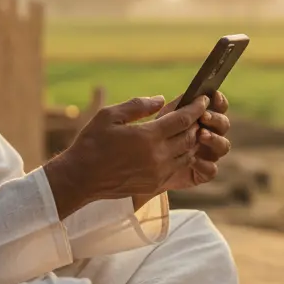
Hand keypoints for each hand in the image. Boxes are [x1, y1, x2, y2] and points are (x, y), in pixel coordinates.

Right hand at [43, 95, 208, 218]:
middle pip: (190, 137)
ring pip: (187, 154)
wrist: (81, 178)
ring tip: (190, 129)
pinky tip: (177, 148)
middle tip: (198, 113)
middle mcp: (157, 156)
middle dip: (196, 124)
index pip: (182, 120)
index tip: (203, 99)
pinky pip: (177, 168)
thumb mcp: (109, 115)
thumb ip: (137, 105)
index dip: (195, 108)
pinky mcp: (155, 184)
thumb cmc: (91, 143)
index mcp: (148, 136)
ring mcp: (158, 173)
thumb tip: (161, 99)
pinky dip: (182, 156)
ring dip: (191, 141)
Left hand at [156, 90, 231, 190]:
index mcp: (203, 118)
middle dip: (216, 119)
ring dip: (215, 139)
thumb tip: (179, 96)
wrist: (145, 166)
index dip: (219, 101)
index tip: (213, 96)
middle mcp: (210, 135)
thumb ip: (172, 108)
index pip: (218, 106)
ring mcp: (208, 154)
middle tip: (204, 116)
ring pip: (223, 146)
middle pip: (224, 124)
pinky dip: (205, 165)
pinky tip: (193, 161)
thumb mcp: (160, 120)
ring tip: (201, 135)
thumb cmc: (153, 136)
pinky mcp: (202, 173)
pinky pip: (211, 170)